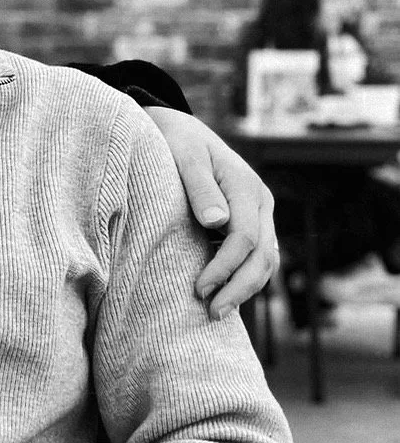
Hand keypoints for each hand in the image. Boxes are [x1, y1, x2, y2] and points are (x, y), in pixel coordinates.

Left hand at [144, 107, 278, 317]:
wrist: (179, 129)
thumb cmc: (176, 140)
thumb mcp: (184, 154)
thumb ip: (199, 186)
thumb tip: (216, 222)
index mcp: (246, 186)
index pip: (245, 238)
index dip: (224, 267)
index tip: (199, 289)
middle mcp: (260, 201)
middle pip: (263, 255)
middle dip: (240, 288)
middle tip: (212, 313)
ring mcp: (259, 213)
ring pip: (266, 260)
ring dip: (245, 288)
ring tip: (217, 313)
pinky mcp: (250, 222)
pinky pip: (256, 256)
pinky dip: (243, 278)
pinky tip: (222, 295)